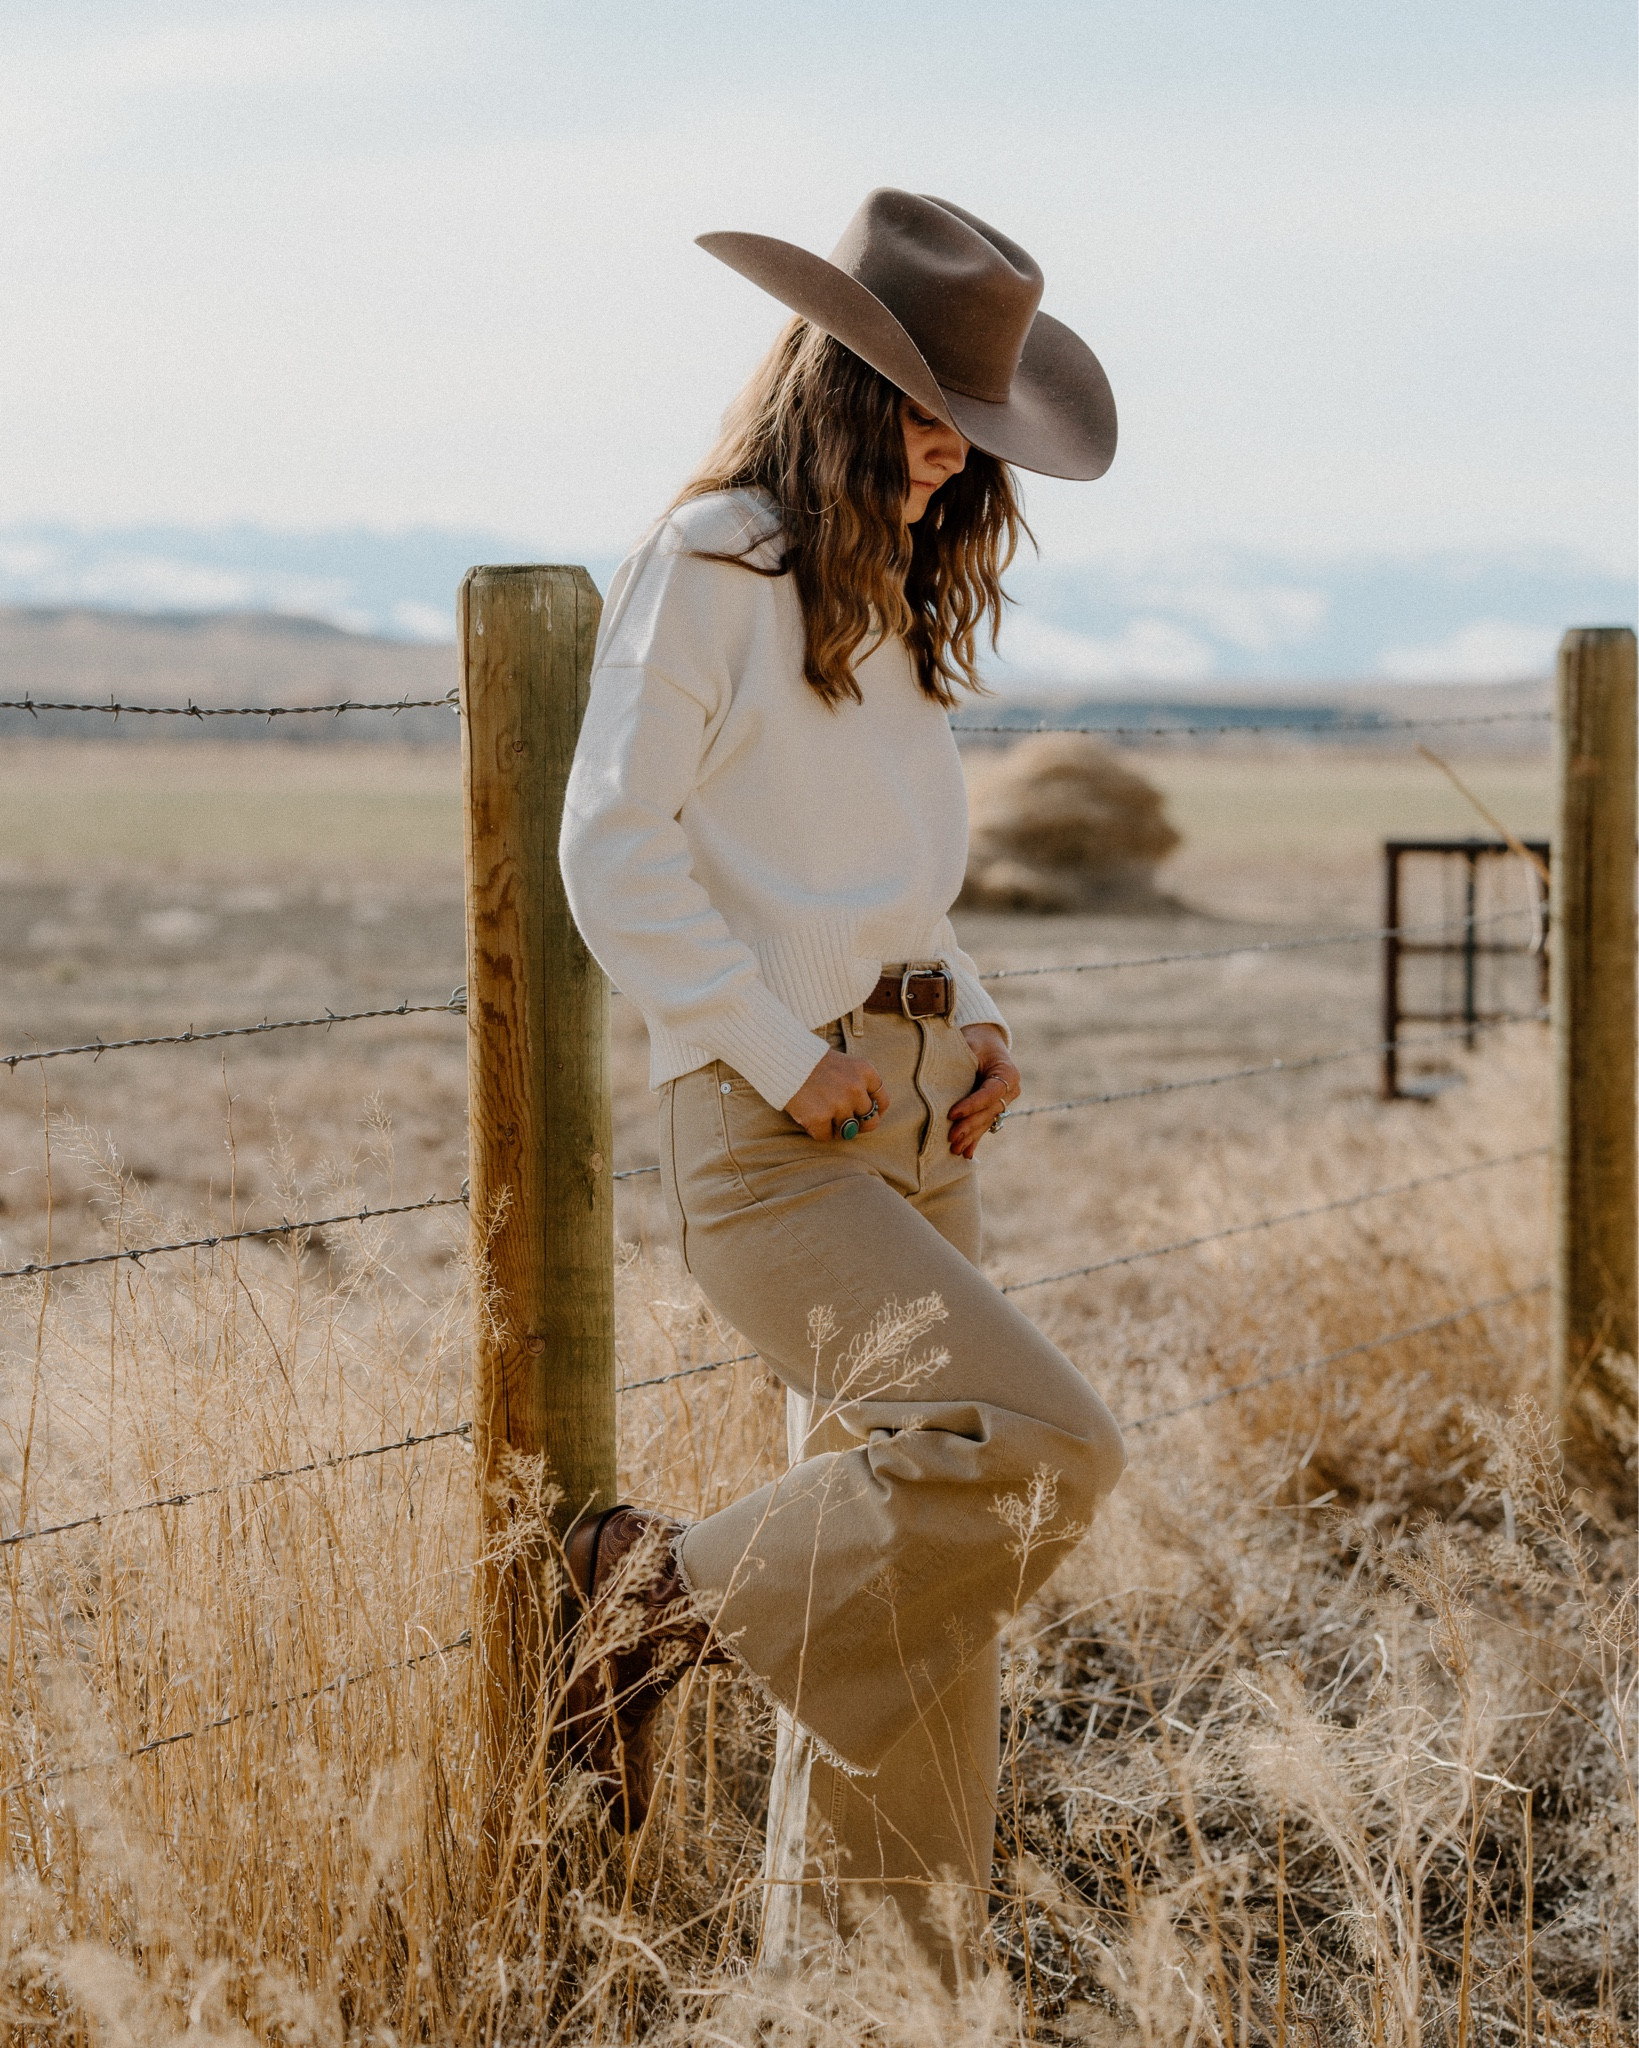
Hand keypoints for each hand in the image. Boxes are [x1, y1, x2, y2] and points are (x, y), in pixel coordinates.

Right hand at [784, 1049, 890, 1141]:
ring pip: (848, 1131)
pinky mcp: (819, 1118)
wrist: (784, 1059)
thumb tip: (872, 1114)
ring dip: (837, 1127)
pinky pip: (826, 1136)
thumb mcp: (846, 1065)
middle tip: (844, 1121)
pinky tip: (810, 1117)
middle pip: (869, 1121)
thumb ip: (861, 1085)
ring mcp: (838, 1104)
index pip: (882, 1101)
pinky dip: (818, 1130)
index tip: (865, 1114)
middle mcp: (856, 1088)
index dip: (875, 1111)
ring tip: (823, 1115)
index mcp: (866, 1072)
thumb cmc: (815, 1063)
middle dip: (858, 1124)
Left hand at [948, 1023, 1020, 1158]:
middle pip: (988, 1111)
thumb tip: (943, 1072)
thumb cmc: (976, 1039)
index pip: (991, 1093)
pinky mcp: (994, 1109)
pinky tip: (966, 1153)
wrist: (985, 1040)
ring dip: (971, 1136)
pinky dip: (975, 1139)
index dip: (972, 1105)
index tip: (952, 1113)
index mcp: (1008, 1073)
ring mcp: (1004, 1102)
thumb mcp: (971, 1043)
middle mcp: (1010, 1090)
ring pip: (986, 1122)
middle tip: (951, 1136)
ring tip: (955, 1149)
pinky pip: (984, 1126)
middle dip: (969, 1125)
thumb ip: (963, 1058)